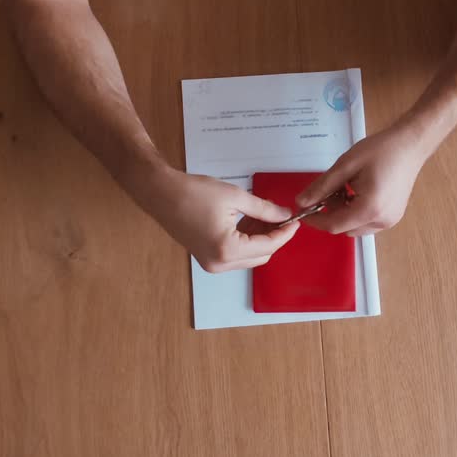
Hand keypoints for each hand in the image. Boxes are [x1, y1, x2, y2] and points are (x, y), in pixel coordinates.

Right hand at [139, 169, 298, 272]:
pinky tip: (250, 221)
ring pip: (249, 257)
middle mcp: (220, 263)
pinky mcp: (207, 258)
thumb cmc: (193, 193)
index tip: (295, 220)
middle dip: (274, 237)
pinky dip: (247, 241)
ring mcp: (212, 264)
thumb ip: (264, 209)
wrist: (161, 193)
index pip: (268, 246)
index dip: (285, 233)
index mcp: (227, 249)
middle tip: (282, 216)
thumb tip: (284, 215)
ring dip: (261, 239)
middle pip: (261, 256)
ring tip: (265, 215)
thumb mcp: (235, 197)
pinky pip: (236, 255)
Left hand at [296, 128, 428, 235]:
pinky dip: (355, 212)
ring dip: (343, 213)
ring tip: (345, 187)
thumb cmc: (380, 150)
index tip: (301, 211)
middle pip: (344, 228)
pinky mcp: (393, 217)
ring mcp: (389, 221)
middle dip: (330, 213)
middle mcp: (381, 221)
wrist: (410, 145)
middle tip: (329, 189)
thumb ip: (322, 187)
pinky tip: (357, 191)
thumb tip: (301, 203)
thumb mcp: (345, 165)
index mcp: (369, 208)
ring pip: (354, 227)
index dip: (315, 220)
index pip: (334, 225)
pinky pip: (366, 222)